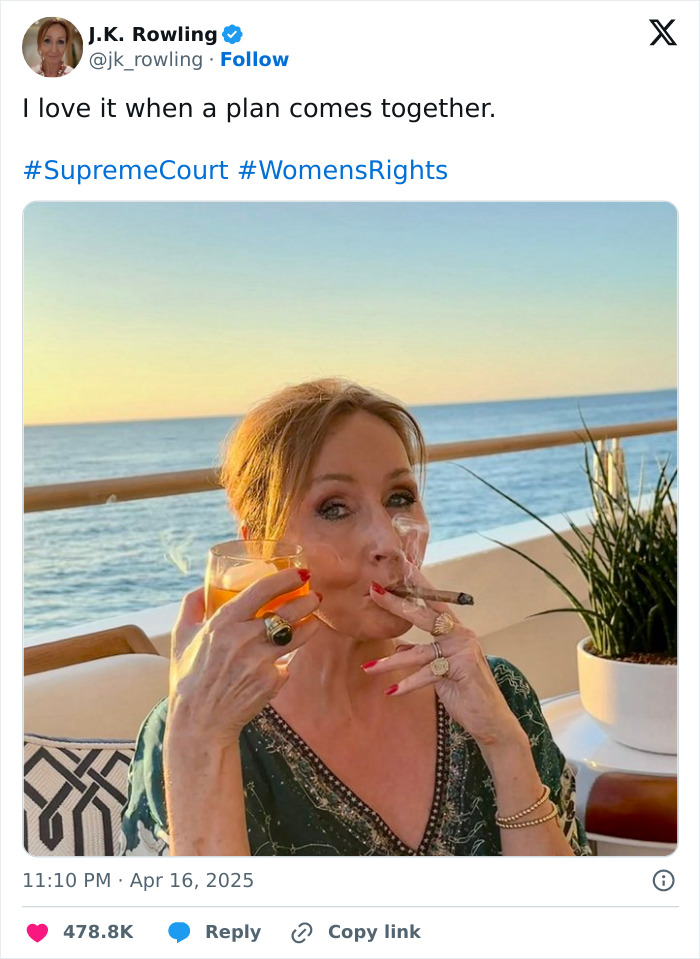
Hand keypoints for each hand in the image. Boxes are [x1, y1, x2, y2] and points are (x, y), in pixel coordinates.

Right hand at [168, 569, 321, 746]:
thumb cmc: (188, 677)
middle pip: (287, 612)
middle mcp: (243, 640)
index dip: (284, 579)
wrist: (199, 722)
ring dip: (309, 626)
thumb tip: (202, 587)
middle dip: (307, 601)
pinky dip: (284, 663)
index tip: (299, 573)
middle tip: (314, 596)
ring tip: (312, 621)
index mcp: (222, 623)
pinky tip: (280, 663)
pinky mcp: (270, 682)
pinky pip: (286, 665)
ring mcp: (259, 661)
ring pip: (297, 636)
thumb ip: (191, 607)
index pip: (260, 591)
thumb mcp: (181, 637)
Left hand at [365, 573, 525, 754]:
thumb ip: (422, 655)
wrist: (490, 719)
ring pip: (419, 652)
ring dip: (391, 662)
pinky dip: (408, 684)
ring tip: (368, 668)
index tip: (399, 571)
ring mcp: (462, 650)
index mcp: (456, 631)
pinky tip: (392, 691)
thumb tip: (397, 648)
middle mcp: (460, 635)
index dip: (417, 586)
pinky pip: (427, 674)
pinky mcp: (460, 668)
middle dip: (397, 604)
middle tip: (375, 592)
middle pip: (424, 616)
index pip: (433, 603)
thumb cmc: (465, 693)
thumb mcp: (439, 670)